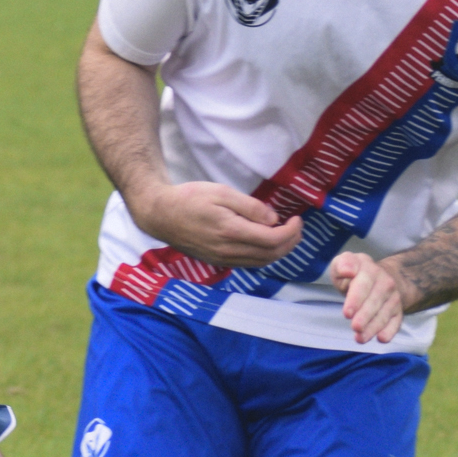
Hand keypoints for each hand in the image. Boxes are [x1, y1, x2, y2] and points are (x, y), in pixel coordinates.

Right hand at [133, 180, 304, 268]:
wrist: (160, 215)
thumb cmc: (189, 198)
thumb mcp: (222, 192)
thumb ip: (250, 206)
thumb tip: (273, 219)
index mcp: (230, 231)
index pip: (272, 239)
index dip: (290, 232)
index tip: (296, 219)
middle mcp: (227, 251)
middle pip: (270, 255)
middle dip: (290, 242)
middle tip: (296, 227)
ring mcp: (222, 259)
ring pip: (260, 263)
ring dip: (279, 252)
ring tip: (286, 236)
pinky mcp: (217, 262)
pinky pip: (248, 264)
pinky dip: (263, 256)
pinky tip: (266, 243)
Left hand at [329, 250, 407, 343]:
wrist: (378, 277)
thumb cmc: (353, 274)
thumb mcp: (344, 263)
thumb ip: (343, 264)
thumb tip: (347, 270)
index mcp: (369, 270)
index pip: (363, 285)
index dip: (356, 299)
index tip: (347, 313)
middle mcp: (385, 283)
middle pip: (375, 302)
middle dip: (365, 316)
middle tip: (355, 328)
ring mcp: (393, 298)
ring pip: (384, 314)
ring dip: (373, 328)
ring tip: (360, 338)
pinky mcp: (397, 311)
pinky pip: (396, 322)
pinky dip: (390, 331)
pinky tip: (381, 339)